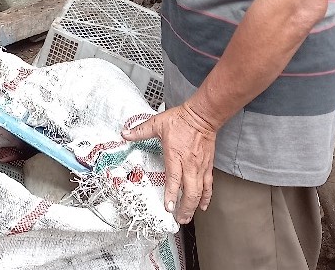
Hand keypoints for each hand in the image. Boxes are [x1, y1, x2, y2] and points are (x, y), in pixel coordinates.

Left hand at [121, 103, 217, 223]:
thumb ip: (140, 131)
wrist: (202, 116)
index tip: (169, 207)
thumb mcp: (157, 123)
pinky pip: (209, 185)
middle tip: (178, 219)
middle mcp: (189, 164)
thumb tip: (124, 133)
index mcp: (175, 155)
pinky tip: (203, 205)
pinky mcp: (208, 166)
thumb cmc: (181, 120)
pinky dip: (206, 197)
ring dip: (194, 206)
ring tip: (187, 217)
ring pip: (200, 192)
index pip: (174, 179)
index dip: (172, 194)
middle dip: (184, 208)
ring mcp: (200, 166)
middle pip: (190, 191)